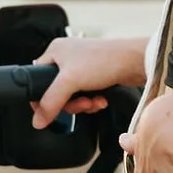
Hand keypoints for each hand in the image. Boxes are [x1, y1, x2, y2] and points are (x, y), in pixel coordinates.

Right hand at [31, 33, 145, 129]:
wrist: (136, 61)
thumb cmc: (104, 60)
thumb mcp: (70, 81)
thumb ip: (50, 102)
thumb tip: (37, 120)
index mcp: (55, 51)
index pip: (37, 78)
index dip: (42, 98)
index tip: (49, 110)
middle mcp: (66, 57)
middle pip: (55, 91)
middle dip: (70, 103)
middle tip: (81, 104)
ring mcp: (81, 67)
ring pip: (71, 96)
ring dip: (83, 104)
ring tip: (93, 102)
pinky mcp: (95, 76)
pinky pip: (85, 95)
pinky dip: (92, 101)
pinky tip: (101, 100)